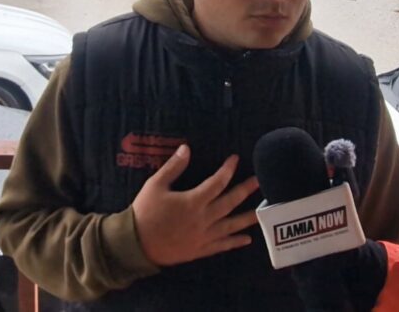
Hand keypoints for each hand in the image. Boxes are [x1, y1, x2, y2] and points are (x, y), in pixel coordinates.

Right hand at [132, 144, 259, 266]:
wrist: (135, 244)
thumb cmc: (144, 212)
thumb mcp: (155, 185)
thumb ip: (173, 166)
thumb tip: (186, 148)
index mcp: (194, 201)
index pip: (217, 182)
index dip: (228, 169)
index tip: (235, 159)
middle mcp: (203, 218)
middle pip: (230, 202)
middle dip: (246, 190)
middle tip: (261, 181)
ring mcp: (204, 236)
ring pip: (231, 225)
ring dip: (248, 217)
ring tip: (263, 211)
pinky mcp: (200, 249)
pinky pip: (222, 245)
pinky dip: (235, 242)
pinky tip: (247, 239)